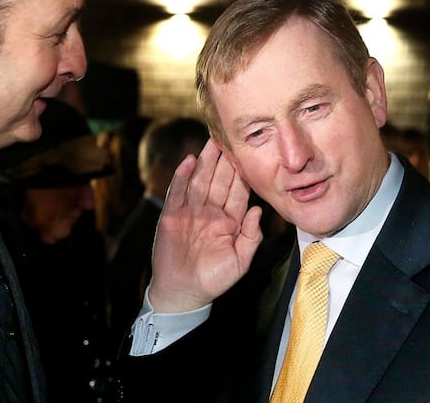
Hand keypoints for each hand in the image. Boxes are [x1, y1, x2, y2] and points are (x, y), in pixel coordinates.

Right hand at [147, 138, 263, 312]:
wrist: (184, 292)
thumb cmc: (214, 279)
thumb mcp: (241, 261)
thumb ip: (251, 236)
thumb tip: (257, 210)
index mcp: (229, 221)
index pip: (238, 192)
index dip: (242, 173)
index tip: (249, 154)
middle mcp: (210, 212)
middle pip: (219, 180)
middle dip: (224, 159)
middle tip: (229, 136)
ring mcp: (190, 212)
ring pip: (199, 181)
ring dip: (206, 161)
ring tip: (211, 141)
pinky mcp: (172, 215)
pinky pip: (178, 192)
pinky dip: (182, 176)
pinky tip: (189, 161)